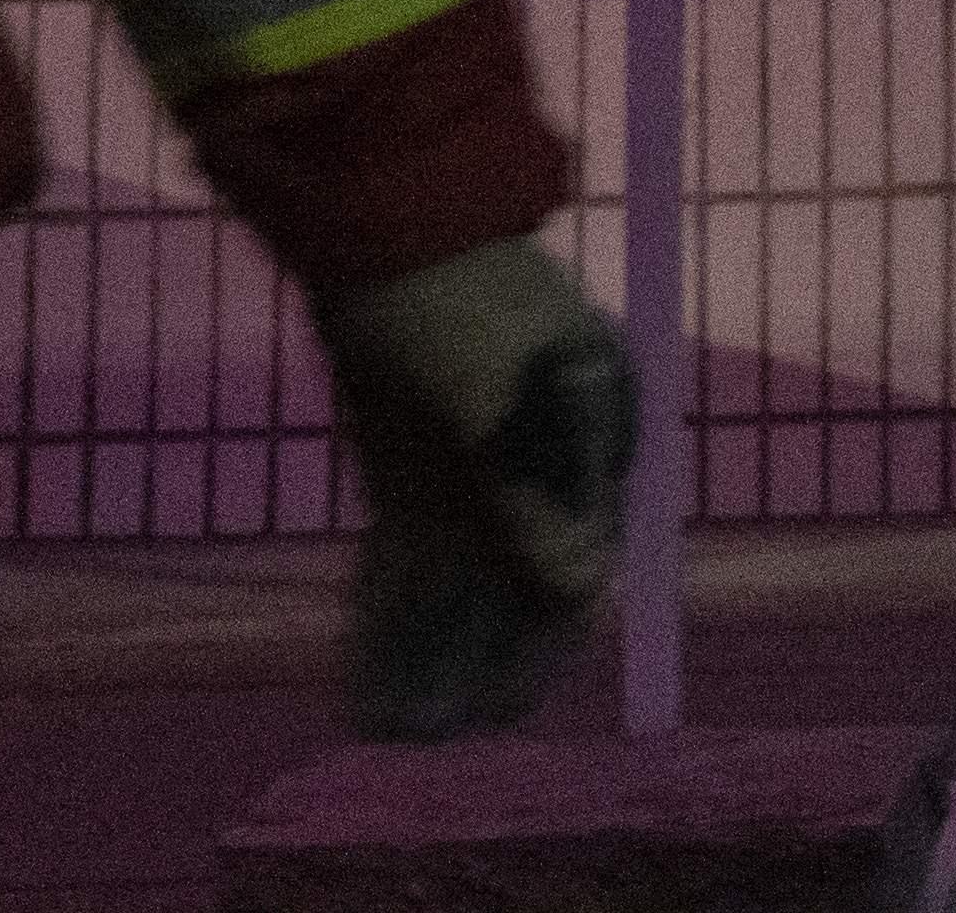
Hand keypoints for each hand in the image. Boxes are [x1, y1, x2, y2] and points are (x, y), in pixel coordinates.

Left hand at [325, 235, 637, 743]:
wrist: (379, 216)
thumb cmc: (455, 293)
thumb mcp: (493, 391)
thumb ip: (530, 490)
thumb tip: (578, 590)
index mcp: (592, 440)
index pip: (579, 565)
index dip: (540, 647)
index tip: (496, 714)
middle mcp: (541, 464)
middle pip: (515, 588)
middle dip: (476, 666)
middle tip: (429, 737)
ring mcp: (472, 468)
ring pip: (453, 587)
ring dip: (426, 655)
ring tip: (388, 727)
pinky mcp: (410, 468)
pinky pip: (404, 563)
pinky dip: (388, 619)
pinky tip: (363, 677)